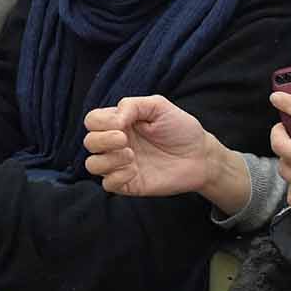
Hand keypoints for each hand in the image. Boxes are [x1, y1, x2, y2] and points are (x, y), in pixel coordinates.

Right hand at [83, 95, 218, 197]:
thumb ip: (132, 105)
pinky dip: (116, 177)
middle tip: (125, 140)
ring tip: (131, 156)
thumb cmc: (180, 128)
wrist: (201, 156)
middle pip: (89, 142)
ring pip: (92, 165)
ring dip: (107, 159)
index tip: (123, 123)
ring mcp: (121, 165)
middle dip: (102, 140)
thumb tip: (113, 121)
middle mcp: (116, 144)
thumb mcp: (158, 106)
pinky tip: (134, 171)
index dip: (100, 122)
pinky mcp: (129, 184)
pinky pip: (107, 185)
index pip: (92, 121)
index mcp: (119, 123)